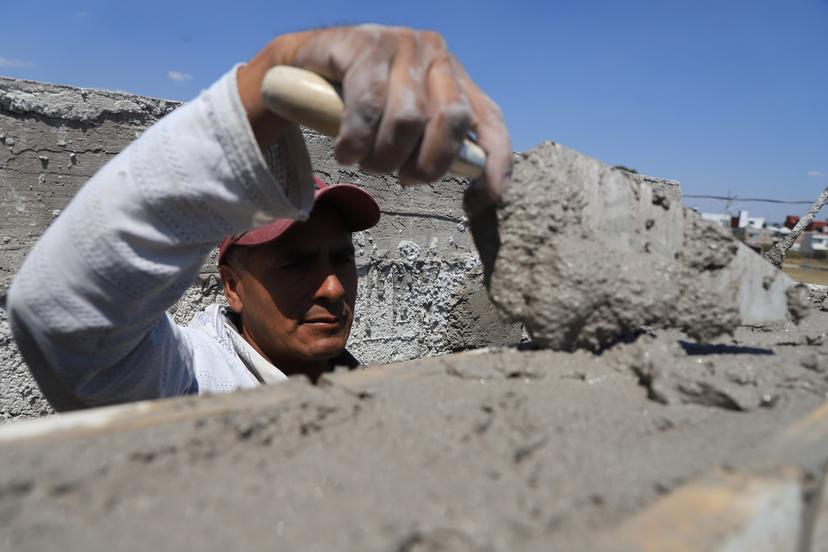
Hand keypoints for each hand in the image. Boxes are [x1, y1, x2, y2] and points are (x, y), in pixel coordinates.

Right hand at [238, 24, 511, 202]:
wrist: (302, 66)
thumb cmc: (358, 102)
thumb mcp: (403, 122)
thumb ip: (436, 141)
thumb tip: (476, 178)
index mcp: (454, 77)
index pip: (489, 120)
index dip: (497, 161)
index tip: (488, 199)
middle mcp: (436, 54)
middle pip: (451, 121)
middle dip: (426, 164)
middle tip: (401, 178)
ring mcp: (402, 45)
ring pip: (408, 120)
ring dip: (382, 157)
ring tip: (364, 161)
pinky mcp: (365, 43)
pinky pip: (369, 106)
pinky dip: (355, 140)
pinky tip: (345, 150)